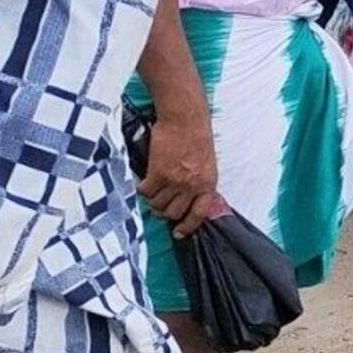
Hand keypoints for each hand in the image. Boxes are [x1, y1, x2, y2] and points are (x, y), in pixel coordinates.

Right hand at [139, 108, 219, 239]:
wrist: (185, 119)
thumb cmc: (196, 137)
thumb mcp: (206, 163)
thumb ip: (198, 181)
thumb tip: (186, 199)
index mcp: (208, 183)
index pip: (200, 213)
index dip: (188, 226)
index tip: (178, 233)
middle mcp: (192, 185)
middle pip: (174, 212)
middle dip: (165, 212)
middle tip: (160, 204)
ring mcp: (175, 180)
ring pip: (158, 204)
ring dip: (153, 200)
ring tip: (153, 189)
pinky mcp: (158, 173)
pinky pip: (146, 192)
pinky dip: (143, 189)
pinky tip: (145, 181)